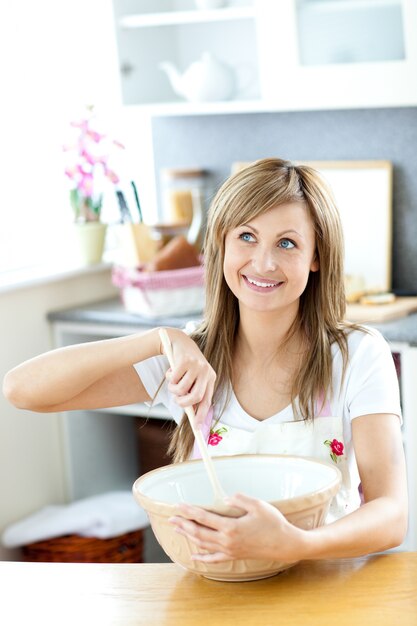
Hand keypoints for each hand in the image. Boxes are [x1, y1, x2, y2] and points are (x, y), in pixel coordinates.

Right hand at [162, 328, 215, 426]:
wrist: (179, 342)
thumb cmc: (185, 365)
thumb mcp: (192, 378)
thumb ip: (192, 392)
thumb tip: (191, 415)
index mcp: (210, 378)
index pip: (207, 400)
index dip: (202, 415)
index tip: (196, 428)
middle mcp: (206, 372)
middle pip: (195, 397)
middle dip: (183, 403)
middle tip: (176, 401)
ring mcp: (197, 365)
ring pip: (181, 389)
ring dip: (173, 389)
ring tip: (172, 382)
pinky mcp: (185, 360)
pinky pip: (174, 379)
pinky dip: (169, 378)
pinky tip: (171, 370)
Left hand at [168, 493, 305, 562]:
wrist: (285, 544)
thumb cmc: (273, 523)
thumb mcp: (258, 505)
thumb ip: (239, 499)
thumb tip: (224, 499)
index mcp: (231, 527)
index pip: (204, 518)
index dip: (190, 511)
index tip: (178, 505)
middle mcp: (227, 541)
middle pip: (199, 532)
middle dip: (183, 524)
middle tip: (170, 517)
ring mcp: (230, 550)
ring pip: (204, 544)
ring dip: (189, 536)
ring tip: (177, 529)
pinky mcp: (234, 556)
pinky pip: (214, 558)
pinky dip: (202, 557)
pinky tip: (193, 555)